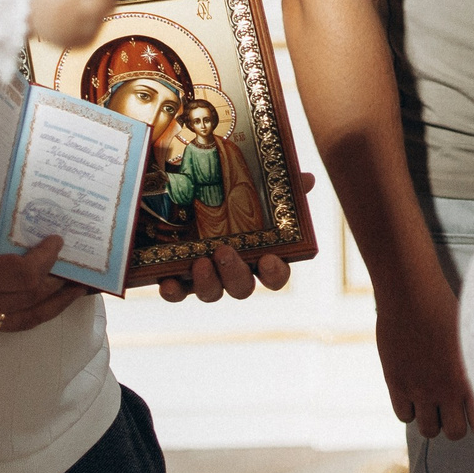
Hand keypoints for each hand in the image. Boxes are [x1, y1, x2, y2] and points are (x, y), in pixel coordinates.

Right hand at [0, 219, 80, 339]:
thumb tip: (24, 230)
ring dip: (52, 306)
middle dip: (58, 284)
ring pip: (23, 321)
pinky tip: (39, 302)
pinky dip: (27, 313)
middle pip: (30, 302)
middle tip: (80, 269)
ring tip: (74, 292)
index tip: (57, 242)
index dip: (47, 259)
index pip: (24, 276)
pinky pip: (4, 325)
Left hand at [159, 174, 313, 301]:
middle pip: (242, 288)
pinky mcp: (177, 278)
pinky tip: (168, 281)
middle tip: (224, 251)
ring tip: (200, 261)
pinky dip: (173, 291)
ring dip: (208, 283)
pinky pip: (177, 293)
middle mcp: (233, 271)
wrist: (178, 196)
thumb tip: (306, 178)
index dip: (275, 273)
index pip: (275, 275)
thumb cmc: (226, 196)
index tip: (268, 259)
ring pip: (212, 294)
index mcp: (256, 254)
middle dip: (235, 273)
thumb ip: (279, 186)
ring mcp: (205, 277)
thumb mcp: (250, 185)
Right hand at [377, 269, 473, 441]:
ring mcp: (420, 388)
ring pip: (428, 430)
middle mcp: (448, 388)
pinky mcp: (397, 383)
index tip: (473, 411)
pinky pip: (404, 416)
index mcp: (472, 377)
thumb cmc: (446, 306)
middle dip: (453, 422)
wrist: (411, 292)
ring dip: (431, 419)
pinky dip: (409, 408)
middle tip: (450, 406)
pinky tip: (412, 390)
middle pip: (455, 433)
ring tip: (431, 400)